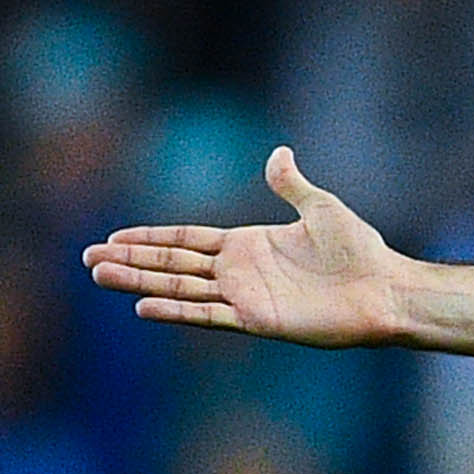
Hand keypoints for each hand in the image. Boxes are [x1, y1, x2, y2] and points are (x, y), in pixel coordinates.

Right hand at [84, 147, 406, 344]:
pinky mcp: (258, 320)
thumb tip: (278, 153)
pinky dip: (176, 310)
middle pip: (172, 263)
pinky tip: (143, 305)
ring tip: (100, 275)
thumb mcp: (321, 208)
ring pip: (180, 288)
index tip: (113, 237)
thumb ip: (291, 185)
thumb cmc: (359, 250)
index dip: (149, 237)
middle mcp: (239, 271)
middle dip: (130, 259)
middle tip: (88, 258)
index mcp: (248, 243)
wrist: (385, 288)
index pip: (186, 239)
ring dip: (139, 280)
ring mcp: (245, 297)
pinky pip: (208, 315)